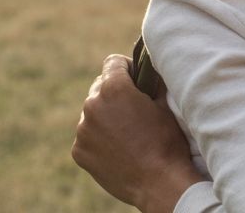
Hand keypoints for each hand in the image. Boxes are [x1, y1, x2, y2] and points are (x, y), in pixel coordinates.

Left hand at [73, 54, 208, 211]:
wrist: (158, 182)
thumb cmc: (166, 141)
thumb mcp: (164, 105)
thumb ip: (152, 82)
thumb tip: (151, 69)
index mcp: (113, 88)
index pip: (113, 62)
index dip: (128, 68)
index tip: (136, 79)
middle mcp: (92, 105)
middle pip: (100, 87)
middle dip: (114, 93)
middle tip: (133, 109)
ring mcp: (83, 130)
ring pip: (92, 113)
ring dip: (105, 116)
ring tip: (126, 133)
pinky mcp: (79, 151)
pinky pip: (87, 136)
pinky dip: (99, 138)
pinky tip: (117, 149)